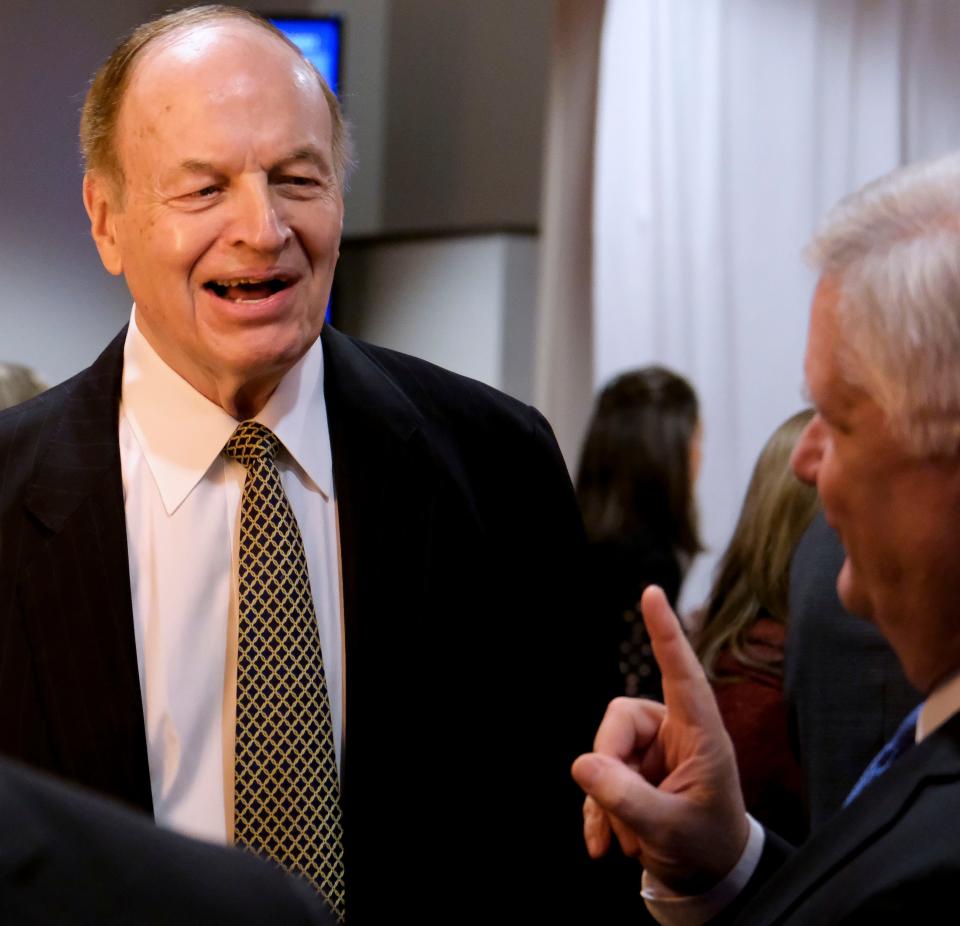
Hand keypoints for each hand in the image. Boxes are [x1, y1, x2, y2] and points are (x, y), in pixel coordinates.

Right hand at [571, 585, 749, 892]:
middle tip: (624, 818)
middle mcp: (672, 731)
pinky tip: (603, 844)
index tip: (653, 593)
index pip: (681, 672)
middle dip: (610, 767)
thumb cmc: (706, 845)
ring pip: (602, 748)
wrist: (707, 876)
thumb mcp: (670, 829)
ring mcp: (649, 749)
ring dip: (606, 800)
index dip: (665, 632)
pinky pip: (596, 774)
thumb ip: (627, 799)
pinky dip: (596, 810)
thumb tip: (581, 764)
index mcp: (700, 733)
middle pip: (618, 719)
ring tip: (629, 840)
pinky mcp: (630, 769)